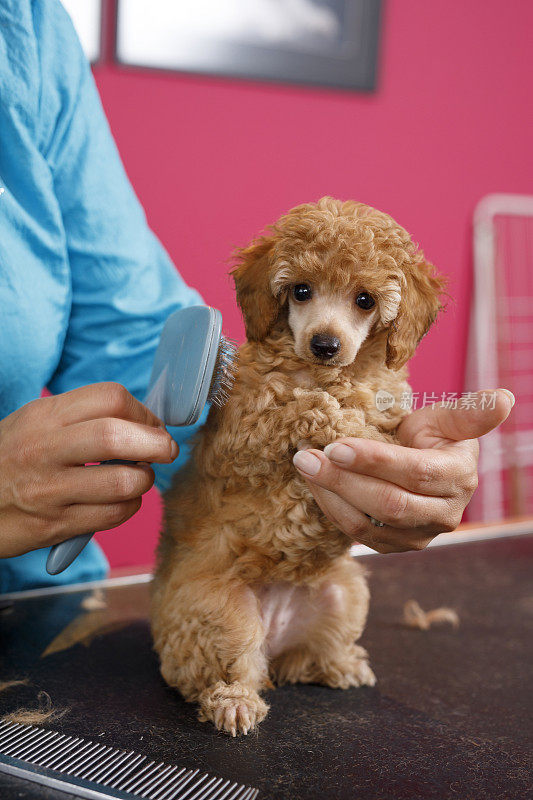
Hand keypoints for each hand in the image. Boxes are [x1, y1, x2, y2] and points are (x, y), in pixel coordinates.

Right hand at [0, 383, 177, 557]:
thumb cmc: (10, 459)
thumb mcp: (34, 423)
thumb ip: (82, 417)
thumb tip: (142, 420)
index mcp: (45, 416)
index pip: (110, 398)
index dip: (143, 412)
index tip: (152, 425)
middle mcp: (45, 449)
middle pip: (118, 436)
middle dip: (156, 443)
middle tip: (165, 449)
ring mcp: (50, 490)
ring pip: (123, 482)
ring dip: (144, 479)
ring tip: (138, 477)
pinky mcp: (55, 525)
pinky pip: (113, 515)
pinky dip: (129, 506)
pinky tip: (121, 500)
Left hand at [292, 389, 513, 552]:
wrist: (420, 467)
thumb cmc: (431, 437)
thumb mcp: (446, 420)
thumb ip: (469, 413)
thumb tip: (506, 398)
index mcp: (458, 477)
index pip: (415, 473)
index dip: (375, 460)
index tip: (336, 445)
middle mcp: (444, 514)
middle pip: (388, 504)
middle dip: (342, 479)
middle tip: (306, 456)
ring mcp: (418, 536)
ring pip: (368, 524)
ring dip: (329, 495)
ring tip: (303, 465)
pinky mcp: (394, 547)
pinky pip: (356, 534)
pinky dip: (330, 509)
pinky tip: (313, 484)